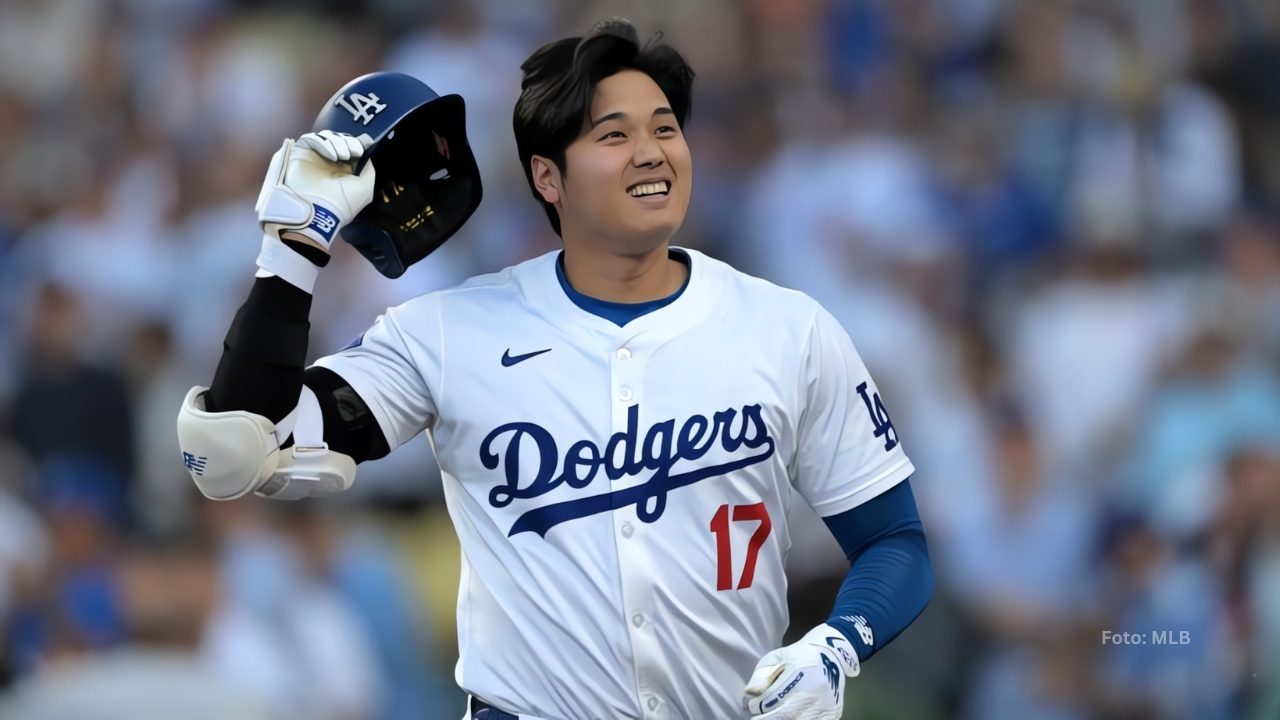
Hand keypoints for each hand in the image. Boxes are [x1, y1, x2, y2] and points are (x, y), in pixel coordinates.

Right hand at [255, 130, 375, 254]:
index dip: (357, 144)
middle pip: (339, 140)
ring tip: (343, 156)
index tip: (362, 148)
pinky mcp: (301, 154)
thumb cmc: (343, 203)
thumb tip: (366, 155)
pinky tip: (332, 156)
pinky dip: (324, 143)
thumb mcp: (365, 188)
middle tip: (354, 151)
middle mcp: (328, 163)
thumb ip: (368, 170)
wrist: (317, 212)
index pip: (350, 148)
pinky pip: (311, 139)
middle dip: (348, 142)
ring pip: (327, 137)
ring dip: (337, 143)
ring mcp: (314, 157)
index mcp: (343, 170)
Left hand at [743, 624, 859, 718]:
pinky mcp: (831, 714)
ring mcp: (825, 705)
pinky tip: (793, 716)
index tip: (751, 706)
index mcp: (799, 672)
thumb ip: (762, 674)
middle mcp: (814, 690)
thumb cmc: (798, 656)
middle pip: (785, 714)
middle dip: (768, 718)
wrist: (830, 656)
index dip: (757, 705)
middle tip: (758, 717)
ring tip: (775, 716)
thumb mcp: (777, 657)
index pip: (772, 697)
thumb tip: (751, 692)